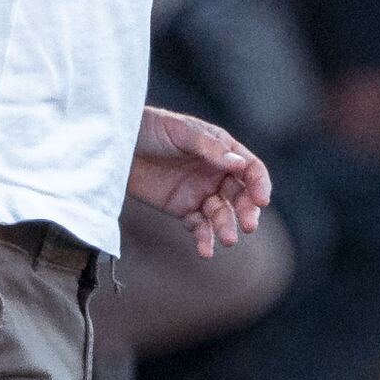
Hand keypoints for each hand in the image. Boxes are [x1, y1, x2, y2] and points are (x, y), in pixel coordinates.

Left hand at [129, 108, 270, 259]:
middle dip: (247, 211)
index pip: (250, 169)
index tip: (261, 200)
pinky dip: (204, 239)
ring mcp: (200, 192)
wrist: (117, 144)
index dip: (259, 184)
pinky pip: (199, 227)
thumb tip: (239, 164)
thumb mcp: (181, 132)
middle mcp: (216, 173)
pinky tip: (206, 251)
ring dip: (226, 227)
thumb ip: (209, 148)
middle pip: (241, 195)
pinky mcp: (182, 209)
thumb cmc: (151, 127)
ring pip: (222, 214)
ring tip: (227, 240)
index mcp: (223, 150)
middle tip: (248, 226)